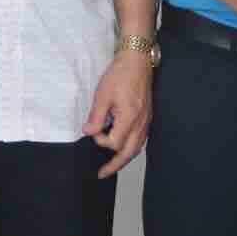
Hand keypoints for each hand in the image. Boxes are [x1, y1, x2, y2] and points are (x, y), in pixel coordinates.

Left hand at [83, 47, 156, 176]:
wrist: (137, 61)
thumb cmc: (120, 75)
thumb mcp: (102, 95)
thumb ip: (96, 117)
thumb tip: (89, 132)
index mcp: (129, 118)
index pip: (114, 142)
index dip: (100, 140)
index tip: (93, 129)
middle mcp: (140, 123)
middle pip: (129, 152)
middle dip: (115, 165)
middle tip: (103, 174)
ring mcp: (146, 121)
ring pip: (137, 147)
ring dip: (124, 158)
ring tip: (113, 166)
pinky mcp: (147, 117)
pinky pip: (141, 139)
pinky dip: (132, 148)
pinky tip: (125, 147)